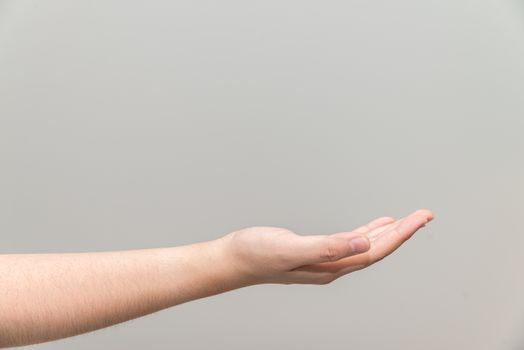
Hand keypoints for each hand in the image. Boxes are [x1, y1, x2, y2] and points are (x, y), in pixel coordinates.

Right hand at [220, 209, 433, 284]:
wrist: (233, 259)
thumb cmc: (256, 254)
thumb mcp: (290, 249)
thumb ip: (327, 247)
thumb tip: (363, 244)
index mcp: (330, 267)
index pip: (374, 251)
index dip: (400, 236)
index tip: (420, 219)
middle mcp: (332, 266)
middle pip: (376, 249)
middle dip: (402, 232)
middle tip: (425, 215)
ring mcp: (325, 259)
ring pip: (365, 245)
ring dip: (388, 232)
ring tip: (408, 220)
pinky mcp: (315, 250)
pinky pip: (350, 241)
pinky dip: (367, 231)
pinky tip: (375, 225)